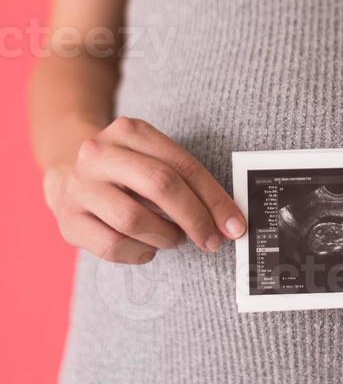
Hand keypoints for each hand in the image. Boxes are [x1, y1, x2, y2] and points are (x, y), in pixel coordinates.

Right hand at [43, 116, 246, 264]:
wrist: (68, 172)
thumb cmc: (127, 171)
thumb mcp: (153, 158)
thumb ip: (186, 179)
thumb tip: (228, 218)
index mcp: (129, 130)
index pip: (183, 164)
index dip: (214, 198)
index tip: (235, 225)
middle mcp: (100, 153)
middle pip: (160, 185)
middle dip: (196, 217)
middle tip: (212, 240)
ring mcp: (80, 186)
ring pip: (134, 219)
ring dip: (166, 236)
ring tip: (173, 238)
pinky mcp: (68, 220)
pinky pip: (113, 245)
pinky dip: (140, 253)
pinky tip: (146, 248)